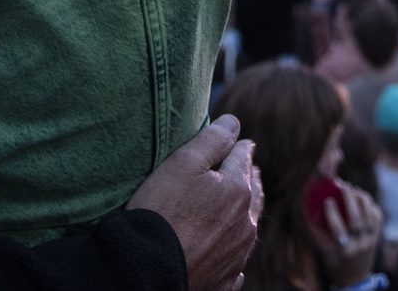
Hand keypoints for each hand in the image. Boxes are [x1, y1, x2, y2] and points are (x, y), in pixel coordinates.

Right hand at [127, 114, 264, 290]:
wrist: (146, 273)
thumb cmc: (161, 213)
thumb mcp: (182, 163)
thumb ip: (212, 139)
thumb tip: (234, 123)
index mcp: (238, 189)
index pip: (242, 157)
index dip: (237, 147)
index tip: (239, 143)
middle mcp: (244, 222)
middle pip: (252, 191)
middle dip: (250, 177)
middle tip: (250, 170)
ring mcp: (236, 254)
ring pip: (248, 226)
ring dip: (246, 212)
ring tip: (246, 204)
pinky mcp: (224, 281)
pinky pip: (236, 263)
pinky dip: (234, 252)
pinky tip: (231, 253)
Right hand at [309, 180, 382, 287]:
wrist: (355, 280)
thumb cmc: (335, 264)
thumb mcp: (324, 253)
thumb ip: (317, 234)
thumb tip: (307, 212)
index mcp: (344, 251)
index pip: (338, 229)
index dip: (332, 213)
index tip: (327, 200)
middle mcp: (359, 245)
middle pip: (356, 218)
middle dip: (349, 199)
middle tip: (343, 185)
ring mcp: (370, 240)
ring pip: (369, 214)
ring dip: (361, 197)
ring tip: (353, 188)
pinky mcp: (377, 236)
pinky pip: (377, 215)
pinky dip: (371, 205)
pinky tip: (363, 198)